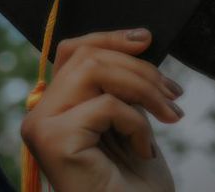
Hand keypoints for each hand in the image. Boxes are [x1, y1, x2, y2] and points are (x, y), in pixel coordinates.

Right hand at [20, 29, 179, 191]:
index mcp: (54, 107)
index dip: (109, 38)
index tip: (147, 39)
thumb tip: (137, 41)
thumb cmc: (134, 189)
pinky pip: (105, 105)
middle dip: (138, 67)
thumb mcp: (129, 122)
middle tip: (175, 95)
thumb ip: (119, 87)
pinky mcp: (54, 140)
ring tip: (171, 117)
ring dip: (143, 87)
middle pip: (86, 56)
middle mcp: (39, 113)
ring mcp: (42, 126)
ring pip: (93, 70)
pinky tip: (145, 152)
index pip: (73, 51)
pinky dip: (137, 123)